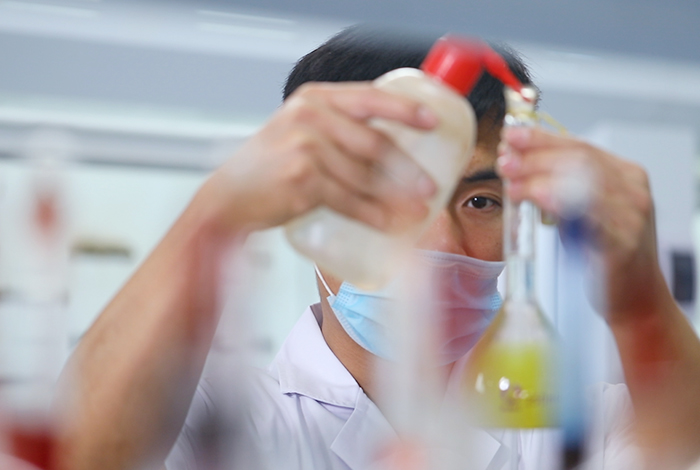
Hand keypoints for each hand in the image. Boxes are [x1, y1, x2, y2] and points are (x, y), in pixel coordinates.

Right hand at [200, 82, 437, 233]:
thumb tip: (391, 151)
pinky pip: (349, 200)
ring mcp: (305, 146)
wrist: (229, 196)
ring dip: (396, 198)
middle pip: (375, 142)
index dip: (406, 110)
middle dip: (408, 169)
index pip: (370, 97)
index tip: (433, 123)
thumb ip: (337, 131)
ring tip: (415, 211)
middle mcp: (310, 116)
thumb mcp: (300, 132)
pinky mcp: (303, 178)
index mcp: (315, 99)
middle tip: (429, 187)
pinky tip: (388, 224)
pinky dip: (373, 215)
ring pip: (366, 176)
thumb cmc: (267, 168)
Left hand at [497, 126, 657, 320]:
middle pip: (579, 160)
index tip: (510, 134)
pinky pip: (592, 215)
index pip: (578, 146)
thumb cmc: (602, 253)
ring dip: (540, 178)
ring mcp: (633, 214)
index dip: (541, 138)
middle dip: (536, 157)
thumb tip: (515, 164)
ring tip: (511, 181)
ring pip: (584, 182)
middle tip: (504, 158)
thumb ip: (558, 188)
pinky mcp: (625, 242)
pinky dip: (560, 203)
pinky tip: (537, 199)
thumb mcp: (579, 212)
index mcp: (624, 175)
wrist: (634, 296)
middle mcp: (633, 189)